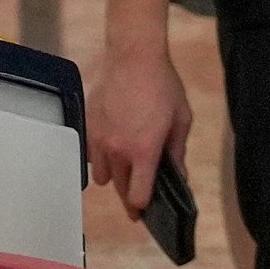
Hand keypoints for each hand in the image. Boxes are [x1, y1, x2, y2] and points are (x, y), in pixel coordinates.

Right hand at [87, 48, 193, 217]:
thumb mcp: (181, 120)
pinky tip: (113, 151)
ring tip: (126, 173)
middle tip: (137, 204)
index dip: (143, 207)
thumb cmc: (163, 86)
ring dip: (115, 178)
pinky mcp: (88, 128)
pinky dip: (101, 159)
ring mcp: (99, 140)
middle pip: (120, 190)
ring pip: (102, 176)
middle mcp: (118, 151)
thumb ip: (177, 152)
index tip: (146, 211)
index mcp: (144, 151)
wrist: (133, 57)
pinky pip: (92, 156)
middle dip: (130, 198)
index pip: (138, 195)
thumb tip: (179, 177)